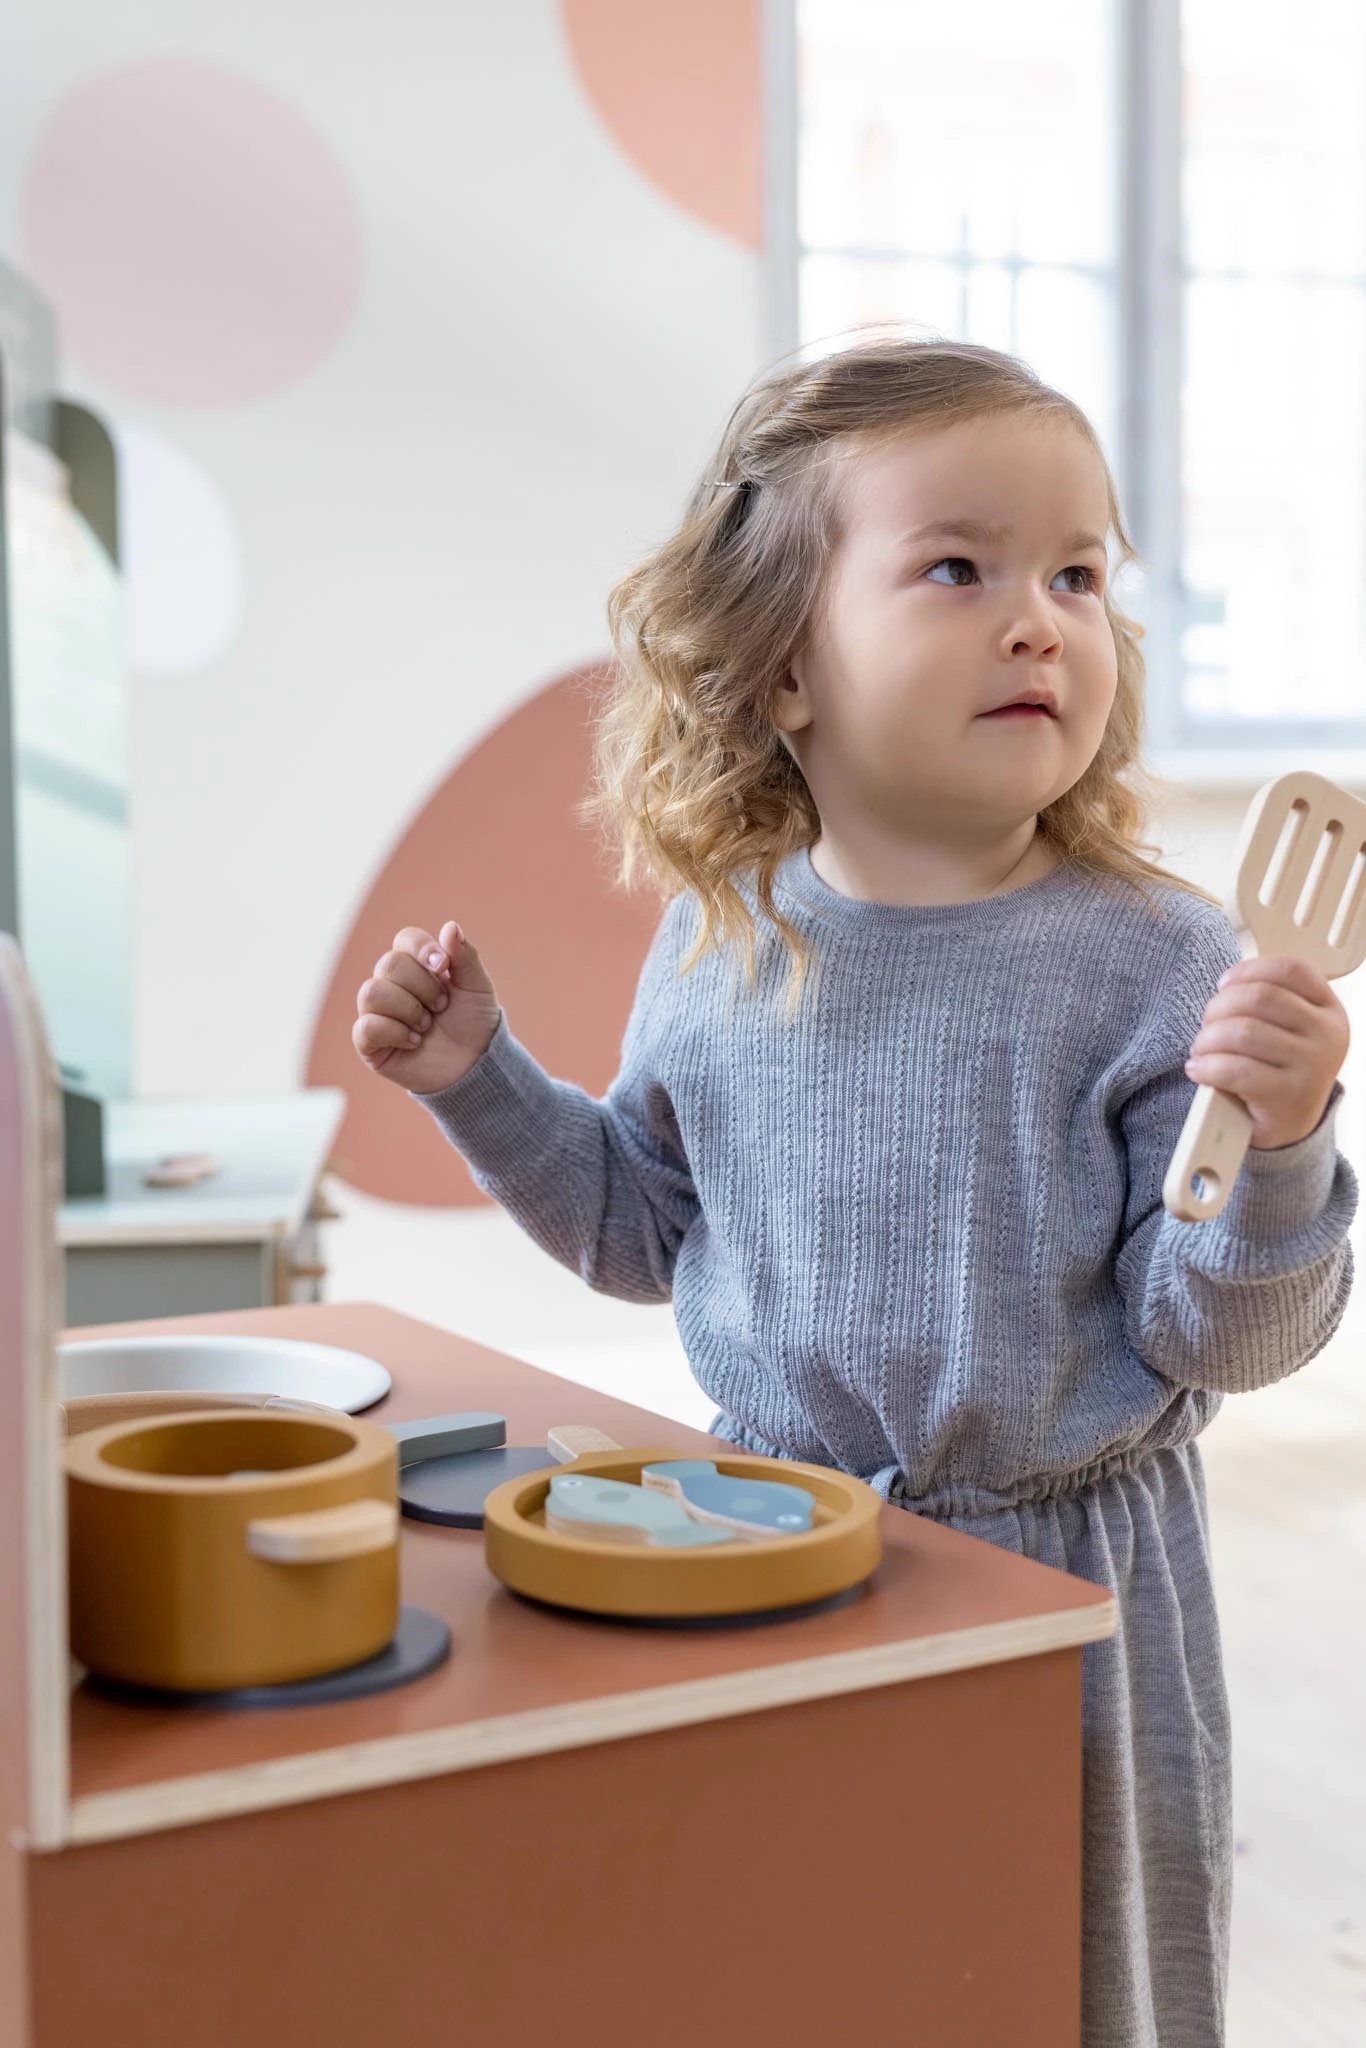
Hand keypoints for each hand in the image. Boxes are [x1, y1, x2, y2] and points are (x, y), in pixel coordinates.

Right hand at [352, 921, 500, 1094]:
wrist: (474, 1065)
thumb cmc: (473, 1023)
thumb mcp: (477, 987)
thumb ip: (465, 956)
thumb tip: (450, 926)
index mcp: (416, 965)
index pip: (405, 939)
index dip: (422, 948)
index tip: (443, 966)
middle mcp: (392, 984)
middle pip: (389, 964)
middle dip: (423, 987)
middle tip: (441, 1006)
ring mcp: (378, 1011)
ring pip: (372, 992)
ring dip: (408, 1009)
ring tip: (427, 1025)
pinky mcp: (369, 1042)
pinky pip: (367, 1026)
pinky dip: (396, 1033)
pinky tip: (415, 1042)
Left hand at [1185, 955, 1349, 1149]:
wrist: (1290, 1123)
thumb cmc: (1278, 1067)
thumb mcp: (1288, 1028)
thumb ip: (1268, 999)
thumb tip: (1226, 984)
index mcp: (1328, 1010)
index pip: (1292, 970)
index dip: (1249, 970)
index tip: (1223, 984)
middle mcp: (1327, 1035)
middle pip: (1259, 997)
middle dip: (1219, 1007)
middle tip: (1206, 1025)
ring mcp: (1312, 1066)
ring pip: (1243, 1032)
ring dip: (1208, 1039)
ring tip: (1201, 1051)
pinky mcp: (1288, 1096)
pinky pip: (1235, 1070)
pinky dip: (1207, 1067)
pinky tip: (1198, 1070)